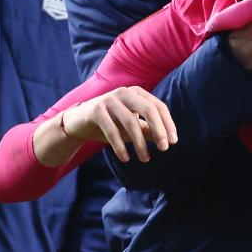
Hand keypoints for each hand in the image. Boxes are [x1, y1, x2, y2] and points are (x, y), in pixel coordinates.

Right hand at [54, 87, 177, 164]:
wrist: (79, 123)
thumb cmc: (110, 123)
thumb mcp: (132, 126)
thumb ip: (148, 130)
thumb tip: (168, 140)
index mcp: (136, 93)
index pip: (158, 106)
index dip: (168, 124)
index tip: (173, 142)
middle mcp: (124, 92)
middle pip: (149, 110)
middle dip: (159, 130)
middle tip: (165, 148)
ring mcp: (109, 100)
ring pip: (131, 122)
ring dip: (140, 143)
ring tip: (145, 159)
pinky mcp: (96, 110)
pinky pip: (112, 130)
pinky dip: (120, 146)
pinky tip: (126, 158)